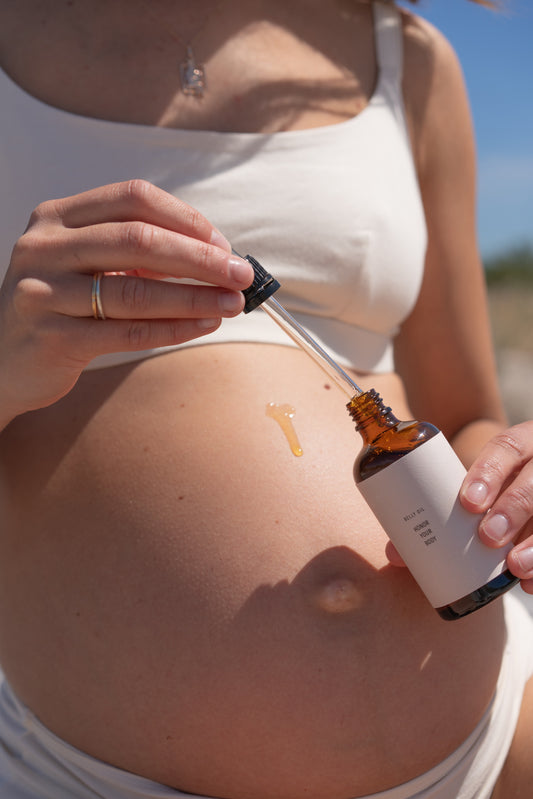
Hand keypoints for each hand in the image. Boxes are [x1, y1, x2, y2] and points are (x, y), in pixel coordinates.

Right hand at [0, 180, 252, 428]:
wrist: (1, 358)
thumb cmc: (60, 306)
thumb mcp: (83, 263)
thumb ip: (133, 252)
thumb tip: (215, 255)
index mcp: (56, 217)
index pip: (132, 197)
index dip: (185, 218)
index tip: (222, 243)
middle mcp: (44, 247)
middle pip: (138, 240)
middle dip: (200, 258)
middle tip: (242, 274)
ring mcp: (43, 291)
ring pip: (135, 291)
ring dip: (194, 297)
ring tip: (232, 303)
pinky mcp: (51, 336)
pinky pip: (127, 332)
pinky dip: (173, 329)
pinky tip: (204, 326)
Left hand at [460, 422, 532, 593]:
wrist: (532, 479)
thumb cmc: (495, 490)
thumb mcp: (480, 488)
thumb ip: (443, 513)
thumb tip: (395, 555)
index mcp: (521, 443)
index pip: (507, 446)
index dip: (488, 472)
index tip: (467, 501)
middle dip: (513, 507)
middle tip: (488, 537)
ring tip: (514, 567)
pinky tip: (532, 585)